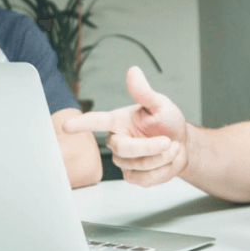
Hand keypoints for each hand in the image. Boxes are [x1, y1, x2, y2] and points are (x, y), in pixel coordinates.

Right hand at [63, 67, 187, 186]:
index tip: (66, 126)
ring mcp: (123, 161)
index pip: (96, 121)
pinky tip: (166, 161)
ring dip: (162, 157)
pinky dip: (162, 171)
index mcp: (118, 121)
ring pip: (139, 165)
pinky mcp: (132, 176)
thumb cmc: (168, 122)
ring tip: (171, 147)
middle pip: (124, 149)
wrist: (183, 145)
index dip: (82, 124)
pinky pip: (144, 179)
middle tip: (168, 141)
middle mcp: (117, 141)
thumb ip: (144, 92)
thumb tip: (133, 71)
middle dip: (150, 147)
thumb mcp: (160, 105)